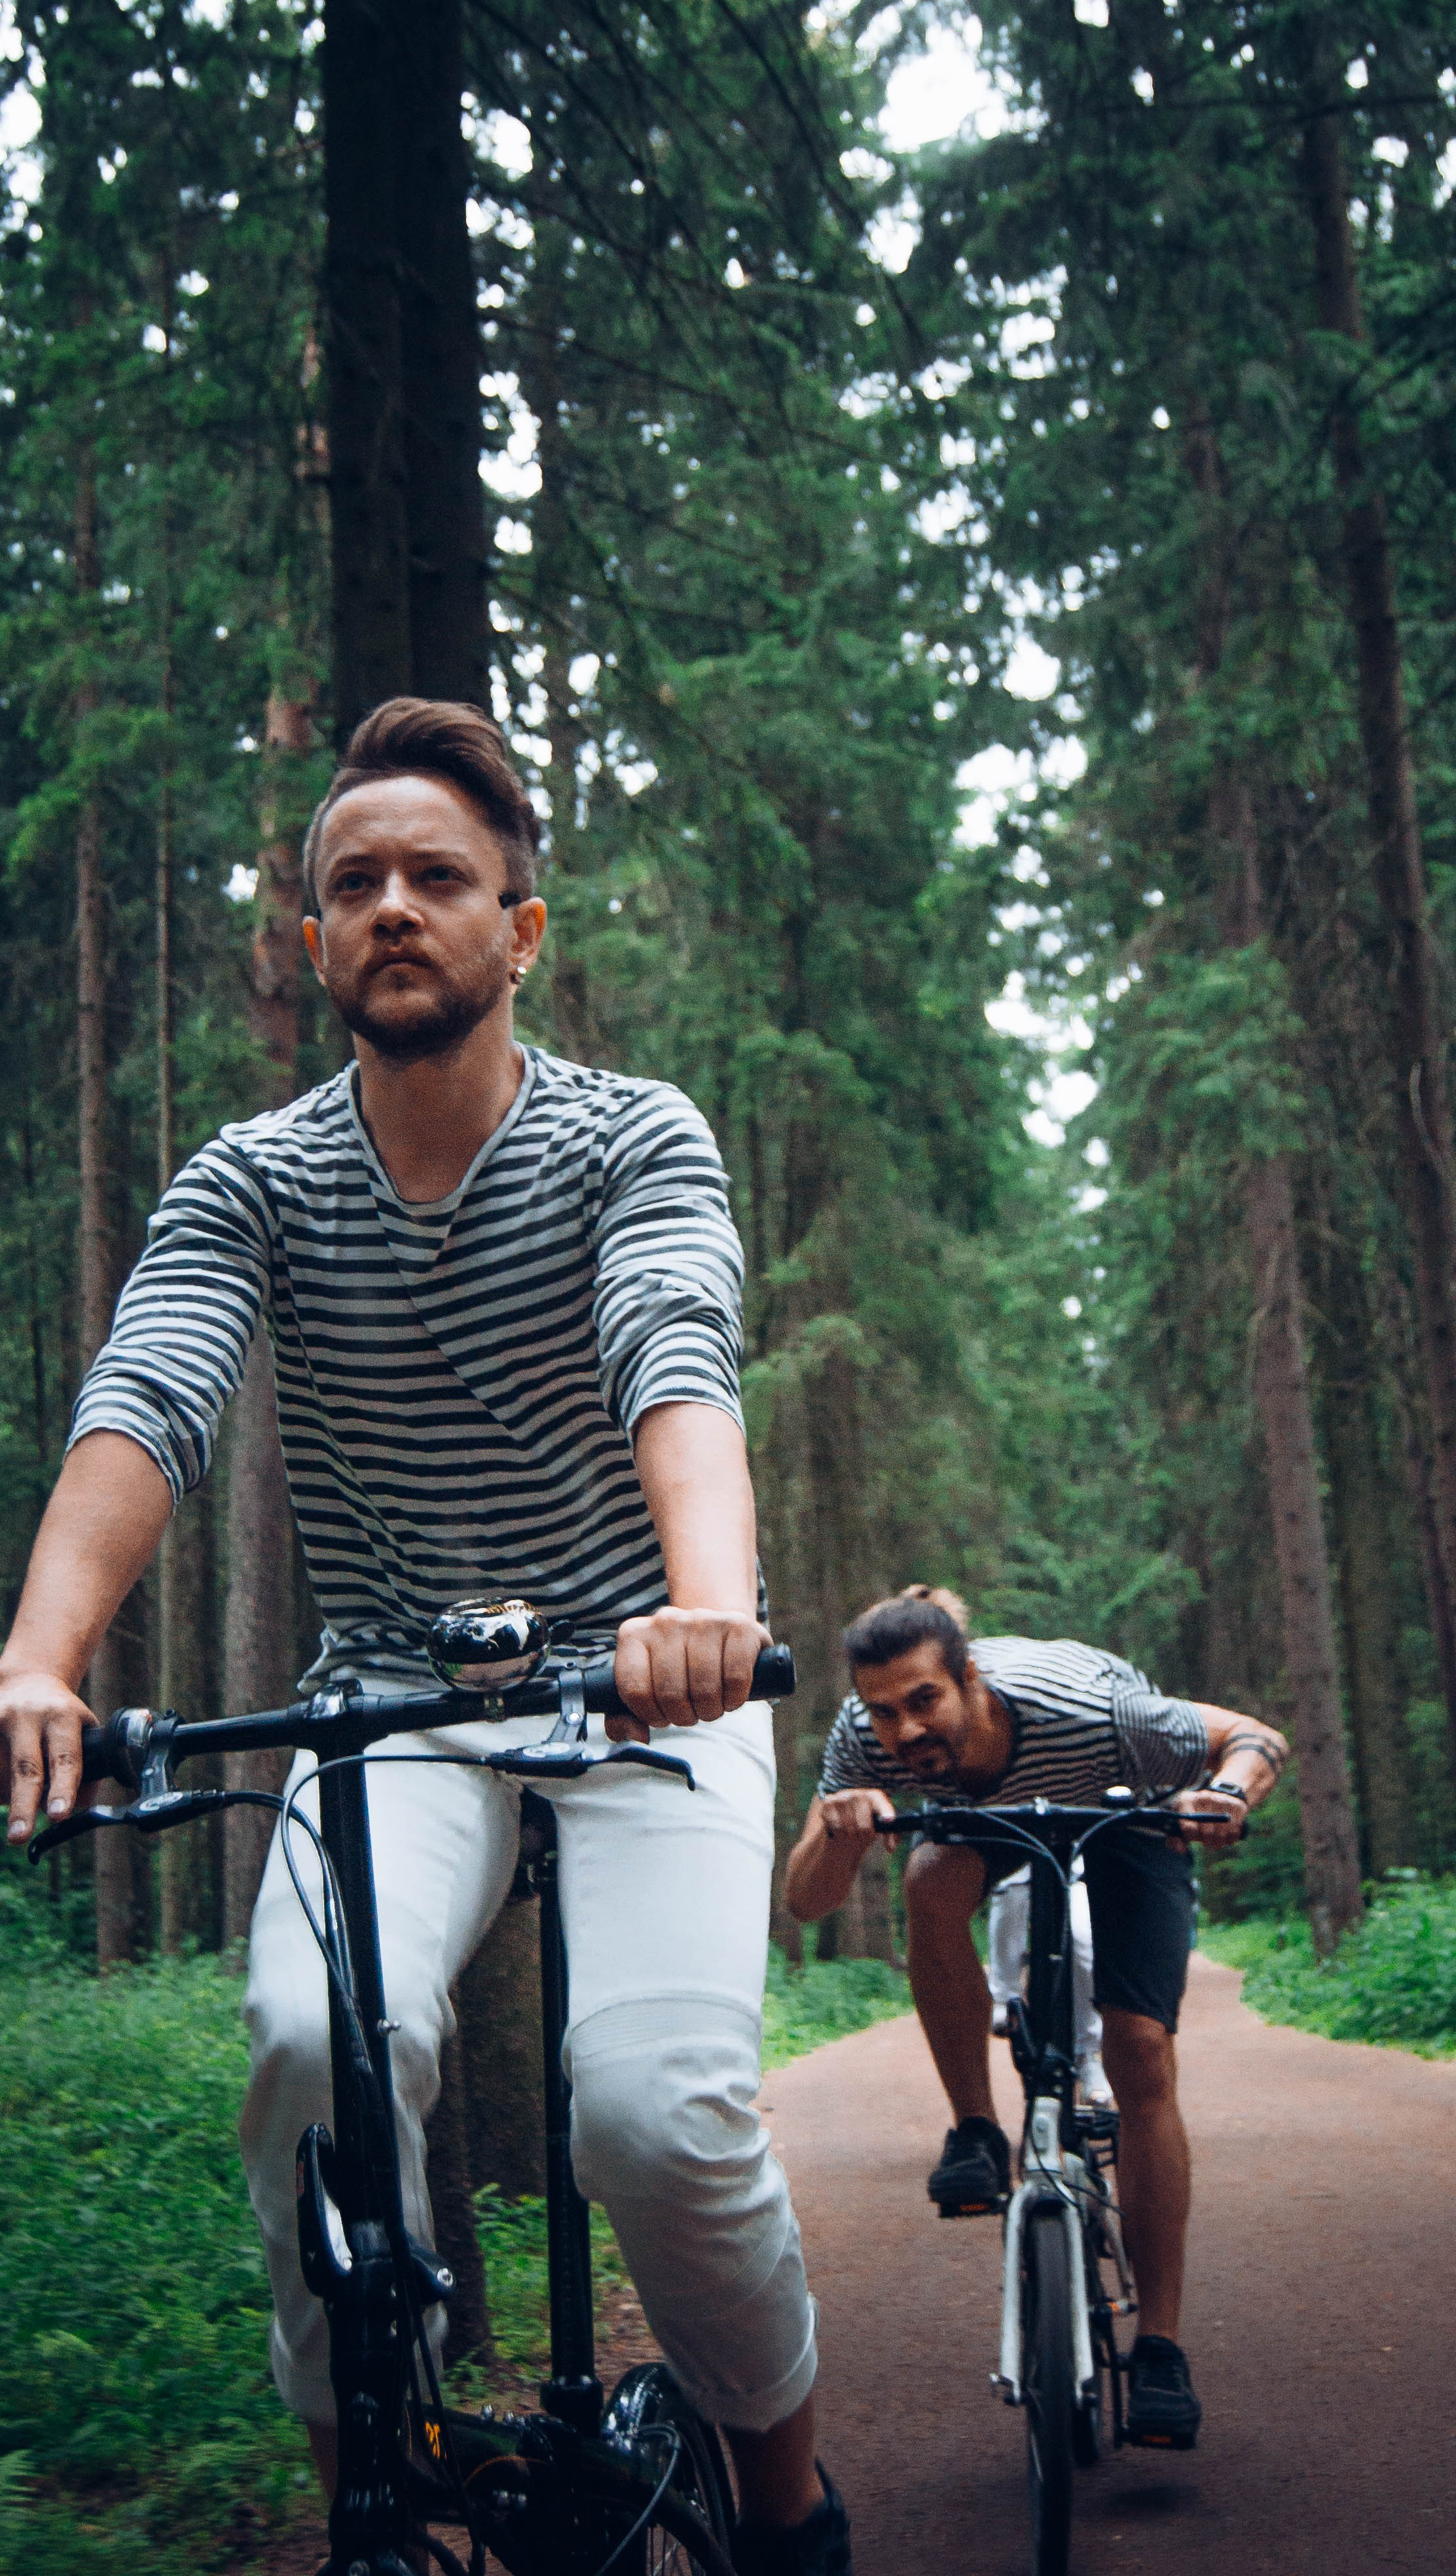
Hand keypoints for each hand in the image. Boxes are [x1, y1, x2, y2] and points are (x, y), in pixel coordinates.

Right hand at [0, 1668, 94, 1843]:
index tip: (60, 1815)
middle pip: (26, 1768)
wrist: (28, 1681)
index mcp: (63, 1717)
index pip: (66, 1758)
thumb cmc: (62, 1720)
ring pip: (0, 1774)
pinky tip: (3, 1789)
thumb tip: (78, 1809)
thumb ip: (87, 1772)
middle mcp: (30, 1716)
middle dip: (23, 1806)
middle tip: (20, 1837)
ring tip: (19, 1806)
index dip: (63, 1787)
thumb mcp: (85, 1732)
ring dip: (7, 1796)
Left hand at [609, 1606, 771, 1739]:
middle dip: (683, 1716)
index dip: (651, 1715)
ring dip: (710, 1710)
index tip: (662, 1716)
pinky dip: (734, 1698)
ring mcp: (702, 1619)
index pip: (635, 1690)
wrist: (719, 1636)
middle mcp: (665, 1621)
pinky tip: (730, 1694)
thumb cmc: (679, 1669)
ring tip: (710, 1705)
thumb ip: (625, 1718)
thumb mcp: (647, 1689)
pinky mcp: (738, 1625)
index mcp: (634, 1635)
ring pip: (704, 1687)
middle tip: (691, 1713)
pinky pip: (735, 1677)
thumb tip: (635, 1737)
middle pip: (670, 1692)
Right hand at [818, 1786, 899, 1858]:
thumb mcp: (881, 1830)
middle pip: (864, 1823)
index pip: (880, 1801)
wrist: (844, 1827)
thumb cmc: (866, 1827)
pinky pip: (835, 1825)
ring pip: (848, 1826)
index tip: (890, 1821)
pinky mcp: (827, 1804)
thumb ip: (889, 1836)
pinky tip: (840, 1830)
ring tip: (853, 1834)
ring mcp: (841, 1797)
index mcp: (874, 1797)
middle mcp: (857, 1794)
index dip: (885, 1810)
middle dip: (865, 1836)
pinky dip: (839, 1833)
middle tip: (865, 1838)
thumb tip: (890, 1847)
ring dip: (851, 1836)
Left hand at [1169, 1786, 1245, 1851]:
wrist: (1221, 1794)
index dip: (1191, 1836)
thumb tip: (1182, 1851)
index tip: (1194, 1837)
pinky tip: (1227, 1838)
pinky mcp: (1236, 1806)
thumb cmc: (1197, 1813)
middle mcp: (1203, 1798)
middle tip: (1208, 1843)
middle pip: (1206, 1831)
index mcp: (1186, 1801)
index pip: (1187, 1825)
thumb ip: (1176, 1839)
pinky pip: (1234, 1830)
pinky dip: (1231, 1839)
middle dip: (1207, 1841)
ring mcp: (1221, 1800)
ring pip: (1221, 1833)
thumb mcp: (1183, 1821)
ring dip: (1219, 1842)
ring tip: (1217, 1843)